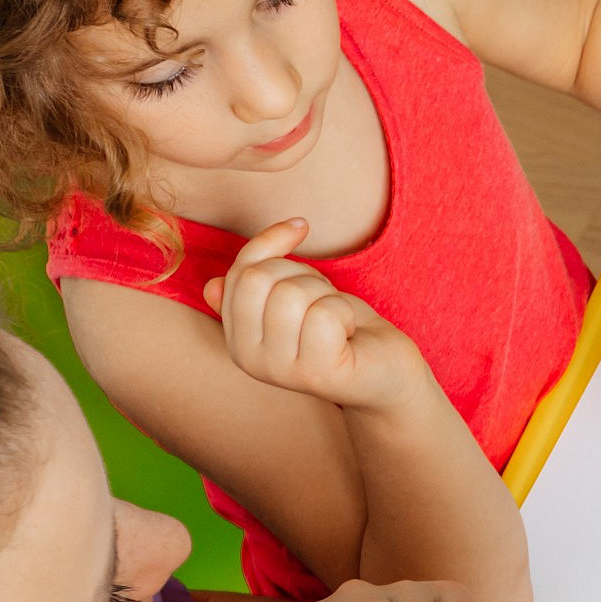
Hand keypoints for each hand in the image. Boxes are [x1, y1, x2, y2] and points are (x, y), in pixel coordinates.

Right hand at [204, 222, 428, 412]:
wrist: (388, 373)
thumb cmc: (341, 330)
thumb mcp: (293, 299)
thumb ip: (254, 288)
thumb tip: (212, 285)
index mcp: (237, 340)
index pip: (238, 273)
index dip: (270, 242)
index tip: (300, 228)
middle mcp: (248, 359)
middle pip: (258, 278)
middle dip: (301, 273)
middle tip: (324, 298)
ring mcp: (280, 370)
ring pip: (291, 293)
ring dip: (326, 294)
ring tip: (337, 319)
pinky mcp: (317, 374)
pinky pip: (324, 314)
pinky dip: (345, 312)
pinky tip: (349, 334)